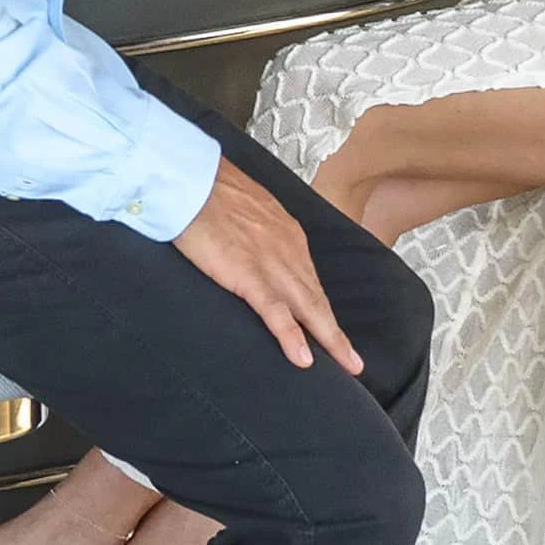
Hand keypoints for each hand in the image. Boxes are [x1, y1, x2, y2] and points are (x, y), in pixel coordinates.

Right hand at [170, 159, 366, 376]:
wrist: (190, 179)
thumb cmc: (207, 187)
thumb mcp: (244, 205)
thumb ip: (254, 226)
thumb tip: (249, 240)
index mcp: (285, 231)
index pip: (308, 276)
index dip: (318, 305)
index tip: (328, 325)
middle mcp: (287, 248)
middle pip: (316, 297)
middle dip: (336, 331)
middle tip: (354, 360)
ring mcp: (270, 263)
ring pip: (308, 308)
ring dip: (330, 340)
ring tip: (346, 365)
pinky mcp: (248, 275)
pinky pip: (275, 312)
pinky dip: (292, 337)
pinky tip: (304, 359)